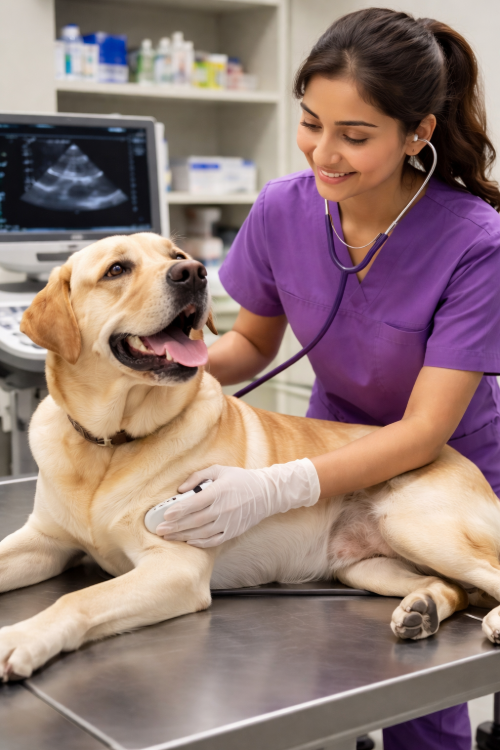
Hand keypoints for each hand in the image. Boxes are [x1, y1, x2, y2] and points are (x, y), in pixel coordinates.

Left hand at [155, 458, 320, 547]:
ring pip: (201, 533)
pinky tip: (188, 541)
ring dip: (183, 536)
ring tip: (168, 536)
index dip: (179, 510)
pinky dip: (199, 543)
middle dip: (175, 526)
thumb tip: (180, 489)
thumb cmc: (240, 479)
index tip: (165, 514)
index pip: (194, 503)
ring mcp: (228, 523)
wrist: (266, 494)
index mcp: (219, 492)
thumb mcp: (219, 470)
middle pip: (194, 521)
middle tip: (159, 529)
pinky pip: (213, 541)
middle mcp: (223, 509)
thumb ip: (198, 476)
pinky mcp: (233, 532)